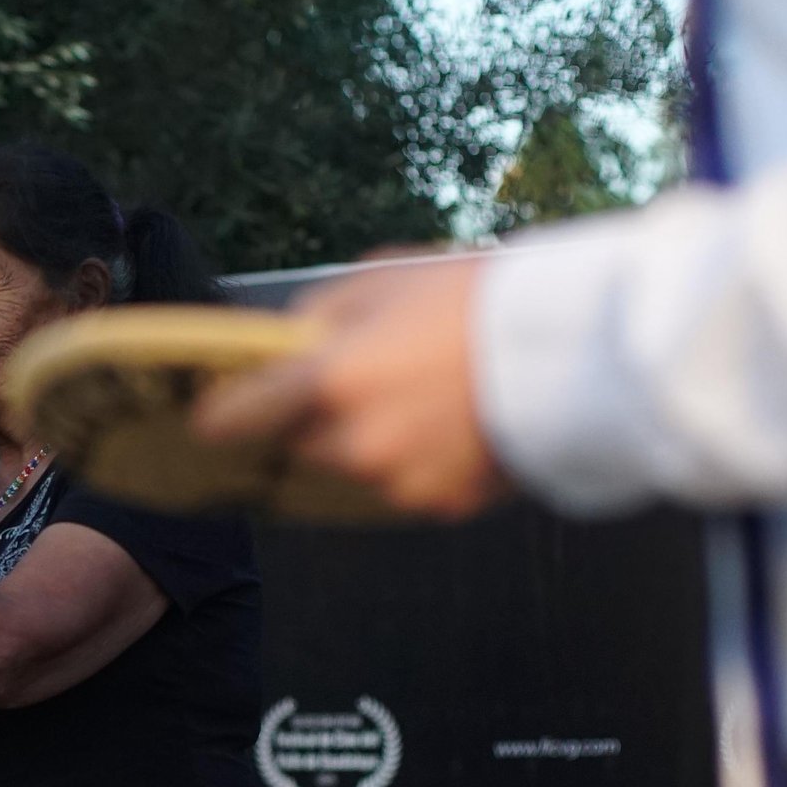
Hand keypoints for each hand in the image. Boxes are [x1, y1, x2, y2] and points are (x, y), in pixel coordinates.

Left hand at [191, 253, 508, 518]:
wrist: (574, 344)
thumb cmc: (477, 298)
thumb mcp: (382, 279)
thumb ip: (317, 318)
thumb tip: (285, 346)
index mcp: (331, 382)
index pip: (237, 418)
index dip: (224, 414)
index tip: (212, 415)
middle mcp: (356, 444)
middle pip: (297, 448)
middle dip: (312, 422)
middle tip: (358, 385)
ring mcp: (399, 483)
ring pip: (351, 471)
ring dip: (364, 445)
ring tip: (414, 397)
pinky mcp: (441, 506)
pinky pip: (403, 488)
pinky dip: (414, 464)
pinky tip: (447, 424)